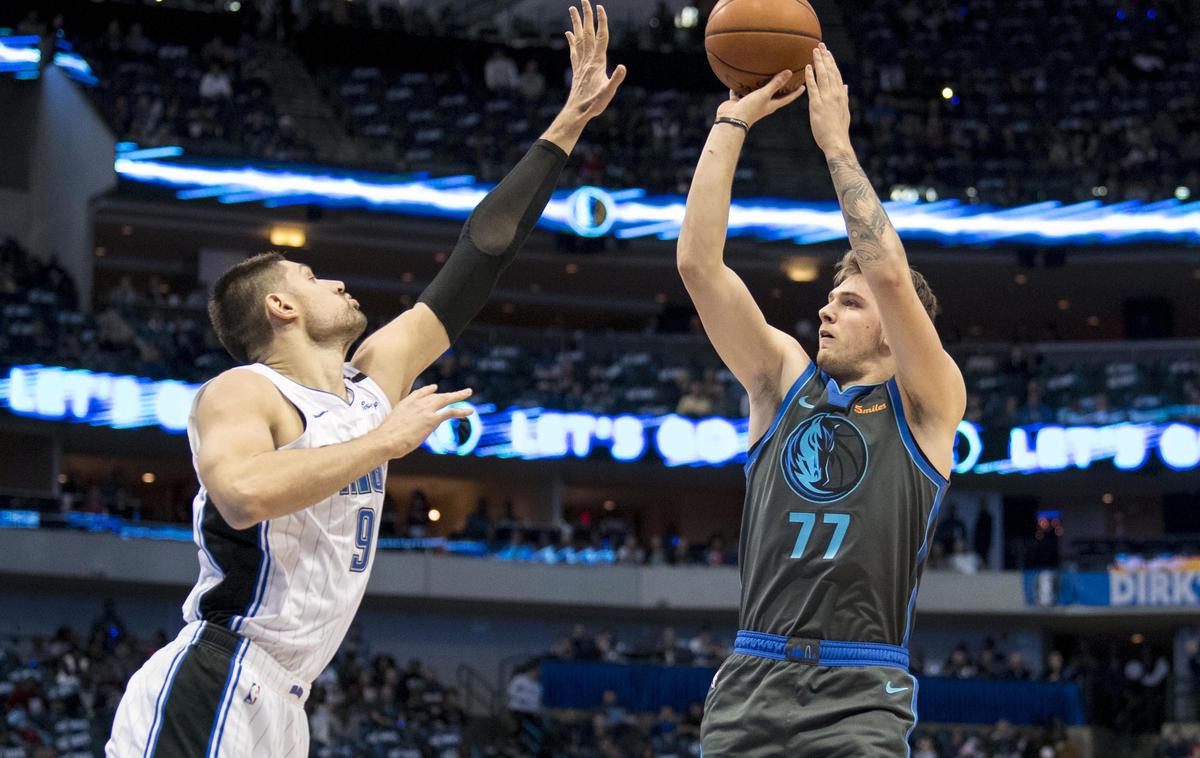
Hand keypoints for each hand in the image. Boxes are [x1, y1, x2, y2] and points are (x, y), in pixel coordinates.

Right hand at [371, 384, 473, 457]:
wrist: (386, 440)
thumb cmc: (384, 439)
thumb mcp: (390, 428)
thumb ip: (398, 428)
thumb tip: (397, 438)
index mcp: (405, 404)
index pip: (419, 393)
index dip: (428, 390)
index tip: (434, 388)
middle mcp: (416, 403)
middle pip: (435, 395)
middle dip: (447, 393)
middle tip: (459, 391)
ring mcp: (425, 410)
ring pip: (445, 399)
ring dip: (458, 396)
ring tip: (468, 393)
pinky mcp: (432, 419)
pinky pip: (450, 411)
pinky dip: (461, 410)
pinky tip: (470, 411)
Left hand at [563, 0, 626, 121]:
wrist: (576, 113)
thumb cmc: (594, 104)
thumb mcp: (608, 93)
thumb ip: (615, 79)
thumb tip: (622, 67)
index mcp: (597, 62)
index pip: (601, 37)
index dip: (601, 22)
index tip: (600, 7)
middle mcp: (588, 60)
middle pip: (588, 33)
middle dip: (587, 16)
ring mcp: (581, 64)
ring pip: (579, 38)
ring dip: (577, 23)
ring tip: (572, 9)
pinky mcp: (576, 70)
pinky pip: (573, 50)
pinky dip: (571, 39)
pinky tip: (568, 32)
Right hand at [715, 70, 805, 128]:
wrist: (731, 119)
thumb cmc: (750, 108)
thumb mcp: (764, 94)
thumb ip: (776, 83)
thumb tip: (789, 72)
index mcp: (772, 105)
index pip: (787, 98)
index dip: (796, 93)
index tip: (803, 86)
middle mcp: (763, 105)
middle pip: (774, 95)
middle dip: (780, 87)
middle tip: (786, 78)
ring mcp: (751, 103)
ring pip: (757, 92)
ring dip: (760, 85)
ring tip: (763, 74)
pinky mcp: (740, 102)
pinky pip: (741, 91)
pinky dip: (741, 85)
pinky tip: (740, 77)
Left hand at [805, 44, 852, 155]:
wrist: (837, 142)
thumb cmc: (839, 130)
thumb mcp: (844, 111)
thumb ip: (844, 97)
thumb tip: (845, 86)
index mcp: (841, 95)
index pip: (836, 74)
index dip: (832, 62)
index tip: (828, 52)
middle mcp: (835, 94)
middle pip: (830, 71)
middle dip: (825, 57)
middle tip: (820, 45)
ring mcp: (826, 99)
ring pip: (823, 76)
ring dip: (819, 62)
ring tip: (815, 50)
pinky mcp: (817, 105)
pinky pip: (813, 87)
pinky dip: (810, 76)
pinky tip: (808, 67)